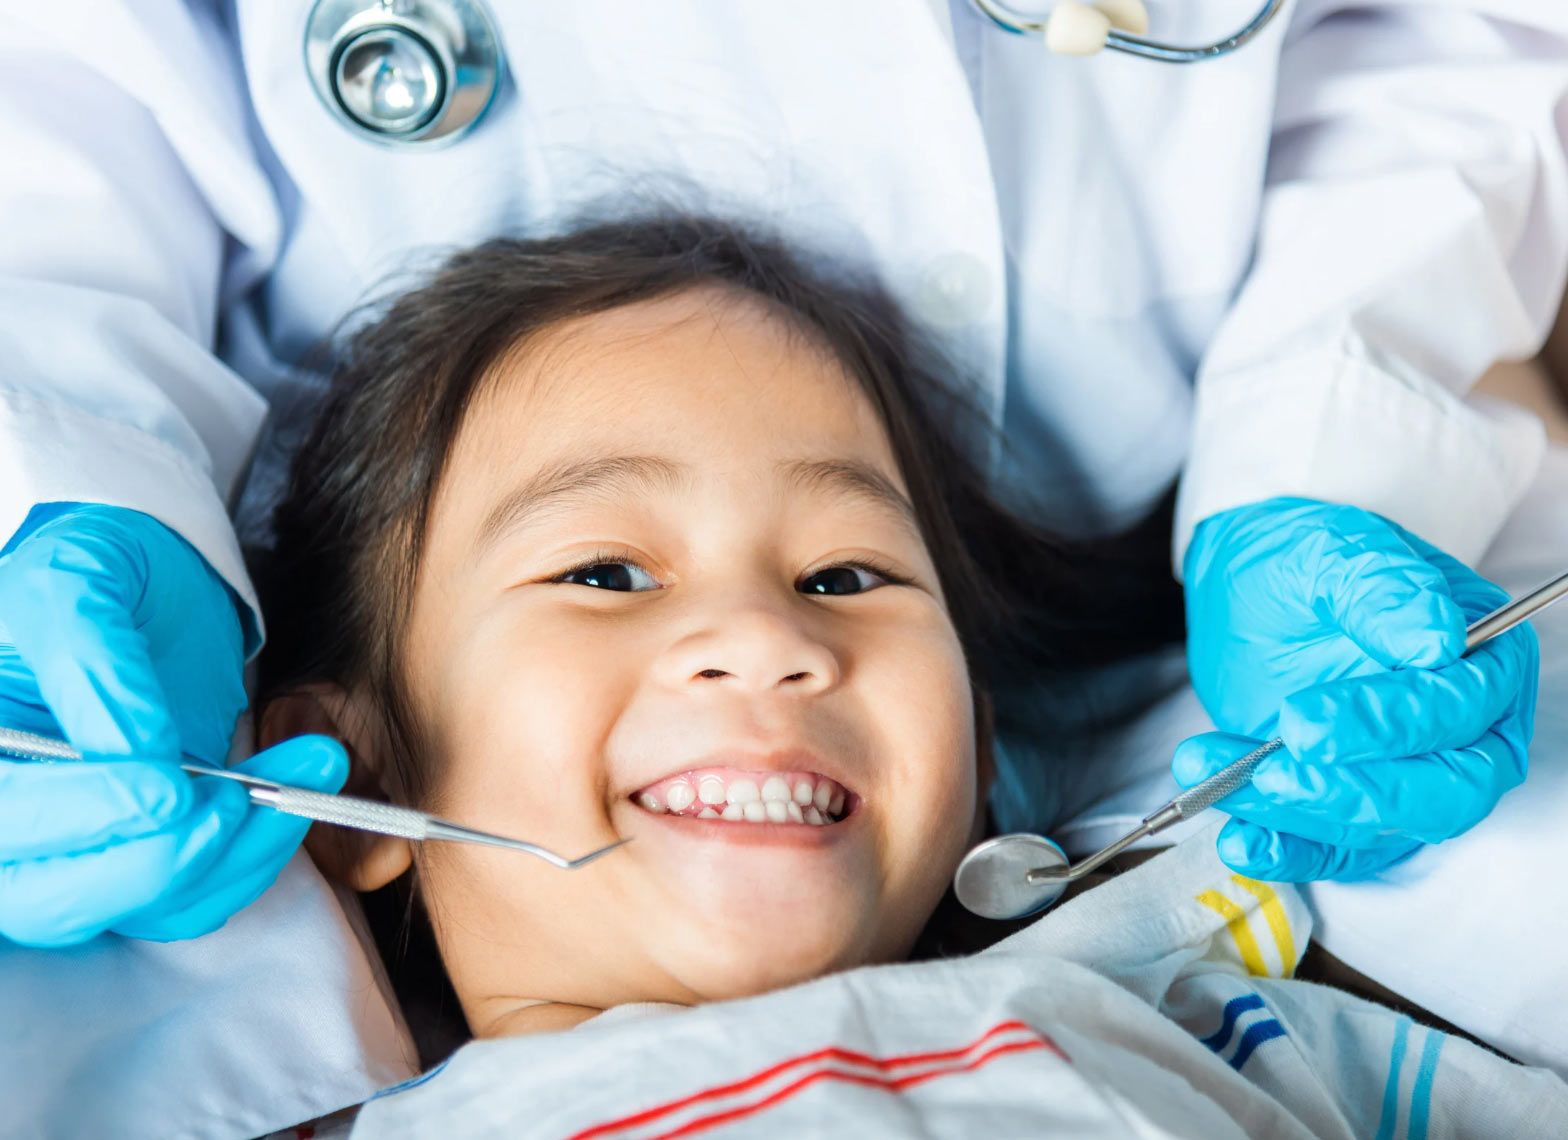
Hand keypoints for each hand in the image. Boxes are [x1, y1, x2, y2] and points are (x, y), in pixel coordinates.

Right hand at [0, 504, 344, 943]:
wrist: (151, 580)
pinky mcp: (143, 852)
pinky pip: (194, 896)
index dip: (86, 815)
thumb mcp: (79, 582)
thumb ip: (94, 664)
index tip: (171, 789)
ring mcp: (75, 847)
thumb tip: (138, 756)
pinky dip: (255, 856)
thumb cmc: (97, 568)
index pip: (6, 824)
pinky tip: (299, 788)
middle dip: (164, 860)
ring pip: (141, 905)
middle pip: (56, 901)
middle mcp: (11, 822)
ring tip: (311, 767)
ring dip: (238, 852)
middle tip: (241, 800)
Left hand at [1178, 497, 1537, 879]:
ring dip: (1296, 814)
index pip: (1457, 709)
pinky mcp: (1359, 807)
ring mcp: (1413, 775)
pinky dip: (1288, 853)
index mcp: (1483, 658)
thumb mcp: (1333, 551)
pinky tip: (1237, 840)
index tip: (1301, 719)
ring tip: (1215, 779)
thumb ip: (1382, 588)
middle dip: (1354, 789)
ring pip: (1383, 826)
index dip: (1386, 723)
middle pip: (1443, 790)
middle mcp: (1466, 730)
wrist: (1254, 583)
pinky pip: (1338, 852)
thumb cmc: (1307, 560)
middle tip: (1271, 767)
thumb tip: (1437, 639)